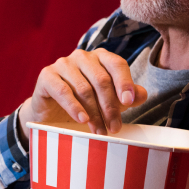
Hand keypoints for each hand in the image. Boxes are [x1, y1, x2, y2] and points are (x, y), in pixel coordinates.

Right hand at [19, 48, 147, 136]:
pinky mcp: (47, 75)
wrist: (52, 113)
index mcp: (100, 57)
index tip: (129, 103)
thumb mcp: (110, 101)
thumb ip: (127, 96)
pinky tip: (82, 120)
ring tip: (99, 131)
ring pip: (84, 88)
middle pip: (101, 79)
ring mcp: (63, 64)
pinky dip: (74, 107)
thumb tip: (142, 95)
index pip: (117, 64)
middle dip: (110, 106)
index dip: (124, 82)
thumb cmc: (85, 103)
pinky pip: (63, 91)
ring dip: (94, 113)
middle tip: (114, 128)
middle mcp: (82, 56)